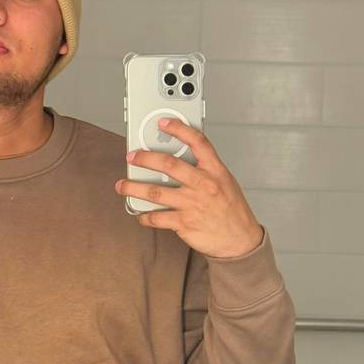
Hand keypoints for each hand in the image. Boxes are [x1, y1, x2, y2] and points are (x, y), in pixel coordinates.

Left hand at [114, 118, 263, 258]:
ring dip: (134, 188)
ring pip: (156, 192)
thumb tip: (180, 159)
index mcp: (215, 171)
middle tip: (132, 157)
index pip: (198, 142)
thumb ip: (205, 169)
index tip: (164, 123)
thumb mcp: (225, 182)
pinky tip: (140, 214)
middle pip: (169, 165)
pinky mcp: (184, 223)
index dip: (179, 129)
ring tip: (123, 186)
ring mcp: (192, 204)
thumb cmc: (232, 210)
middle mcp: (203, 185)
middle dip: (145, 159)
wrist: (240, 240)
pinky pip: (157, 218)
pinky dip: (144, 216)